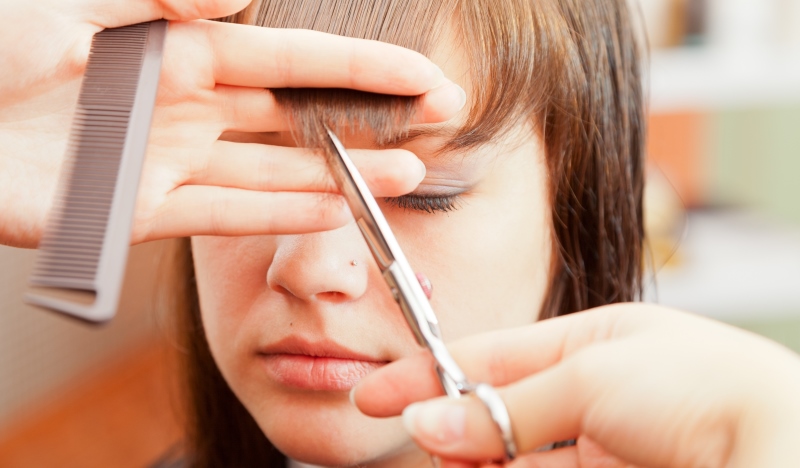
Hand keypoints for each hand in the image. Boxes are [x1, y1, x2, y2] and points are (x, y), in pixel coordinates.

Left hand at [0, 0, 463, 247]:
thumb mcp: (68, 2)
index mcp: (178, 48)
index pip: (292, 56)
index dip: (362, 66)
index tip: (421, 74)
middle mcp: (187, 105)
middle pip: (299, 114)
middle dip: (372, 118)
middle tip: (437, 122)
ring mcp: (170, 160)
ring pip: (275, 170)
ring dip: (342, 174)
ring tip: (406, 175)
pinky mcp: (142, 211)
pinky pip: (224, 215)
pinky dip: (278, 217)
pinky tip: (331, 212)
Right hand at [353, 304, 799, 466]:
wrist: (782, 442)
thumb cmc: (706, 386)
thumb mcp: (589, 378)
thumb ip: (504, 407)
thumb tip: (429, 421)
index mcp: (595, 342)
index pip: (493, 354)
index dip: (431, 373)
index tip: (377, 394)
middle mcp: (598, 393)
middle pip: (500, 411)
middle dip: (455, 427)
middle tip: (420, 441)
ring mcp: (605, 444)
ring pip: (516, 456)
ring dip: (477, 461)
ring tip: (453, 463)